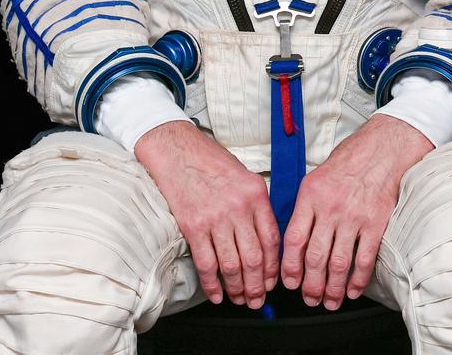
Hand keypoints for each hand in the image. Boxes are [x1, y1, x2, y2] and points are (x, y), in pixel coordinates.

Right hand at [133, 120, 279, 307]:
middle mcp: (239, 208)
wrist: (178, 152)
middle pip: (254, 257)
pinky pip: (206, 263)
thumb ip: (256, 206)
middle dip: (258, 284)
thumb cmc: (212, 163)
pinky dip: (212, 283)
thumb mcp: (246, 178)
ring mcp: (216, 218)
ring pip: (232, 264)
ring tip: (240, 300)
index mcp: (256, 196)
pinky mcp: (193, 226)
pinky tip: (216, 294)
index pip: (272, 239)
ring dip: (237, 287)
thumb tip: (264, 237)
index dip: (273, 266)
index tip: (273, 281)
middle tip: (258, 299)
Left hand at [280, 113, 433, 307]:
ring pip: (338, 262)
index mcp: (310, 196)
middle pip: (315, 257)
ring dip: (332, 287)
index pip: (293, 240)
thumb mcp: (317, 177)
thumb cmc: (351, 160)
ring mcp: (354, 216)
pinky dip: (358, 279)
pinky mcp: (376, 221)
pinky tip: (354, 290)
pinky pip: (364, 258)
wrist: (385, 147)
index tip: (289, 282)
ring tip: (330, 300)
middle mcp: (330, 208)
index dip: (289, 267)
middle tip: (310, 299)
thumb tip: (296, 239)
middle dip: (310, 285)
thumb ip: (305, 207)